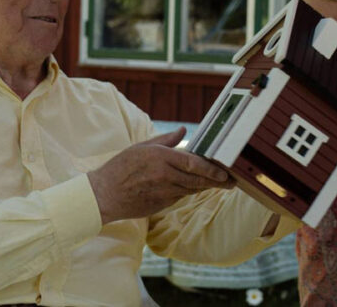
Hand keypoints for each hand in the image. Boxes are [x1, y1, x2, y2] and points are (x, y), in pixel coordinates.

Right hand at [87, 127, 235, 224]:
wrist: (105, 195)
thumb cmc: (121, 168)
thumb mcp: (141, 147)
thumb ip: (165, 140)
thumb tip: (183, 131)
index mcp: (160, 157)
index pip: (193, 163)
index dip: (211, 169)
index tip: (224, 172)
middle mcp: (164, 175)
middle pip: (197, 180)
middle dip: (217, 181)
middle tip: (231, 182)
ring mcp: (163, 192)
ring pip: (191, 189)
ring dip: (206, 187)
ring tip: (221, 184)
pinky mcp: (161, 204)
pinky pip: (181, 196)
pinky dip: (190, 192)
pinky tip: (197, 188)